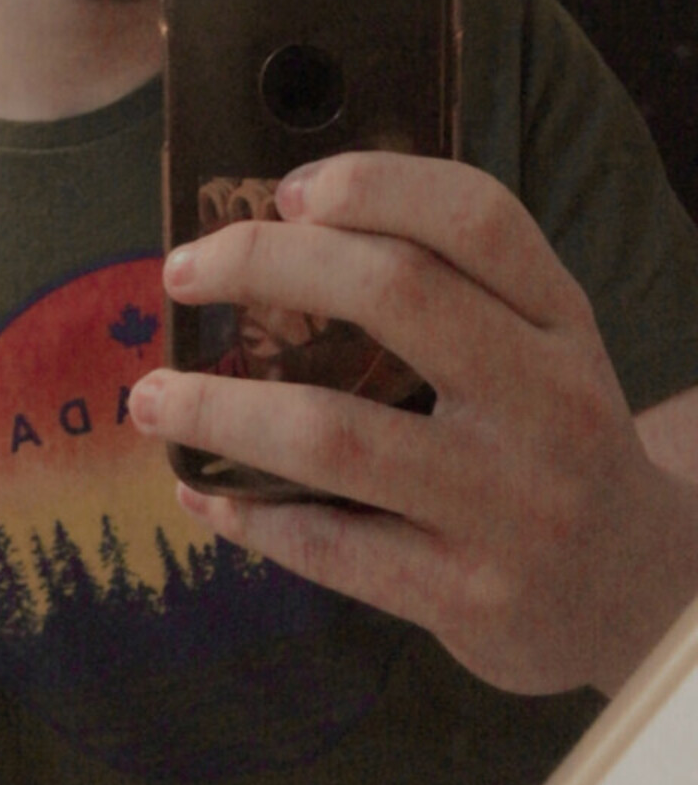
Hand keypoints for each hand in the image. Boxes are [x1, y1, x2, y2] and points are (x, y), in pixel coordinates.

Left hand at [129, 153, 697, 697]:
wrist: (634, 594)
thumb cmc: (547, 441)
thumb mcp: (538, 347)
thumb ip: (449, 287)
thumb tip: (274, 231)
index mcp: (561, 319)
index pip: (477, 216)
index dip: (370, 185)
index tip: (281, 193)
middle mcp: (550, 402)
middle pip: (396, 293)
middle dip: (263, 266)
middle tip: (180, 271)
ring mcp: (512, 506)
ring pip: (337, 432)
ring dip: (219, 407)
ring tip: (149, 397)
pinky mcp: (470, 598)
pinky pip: (329, 546)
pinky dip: (246, 514)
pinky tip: (200, 490)